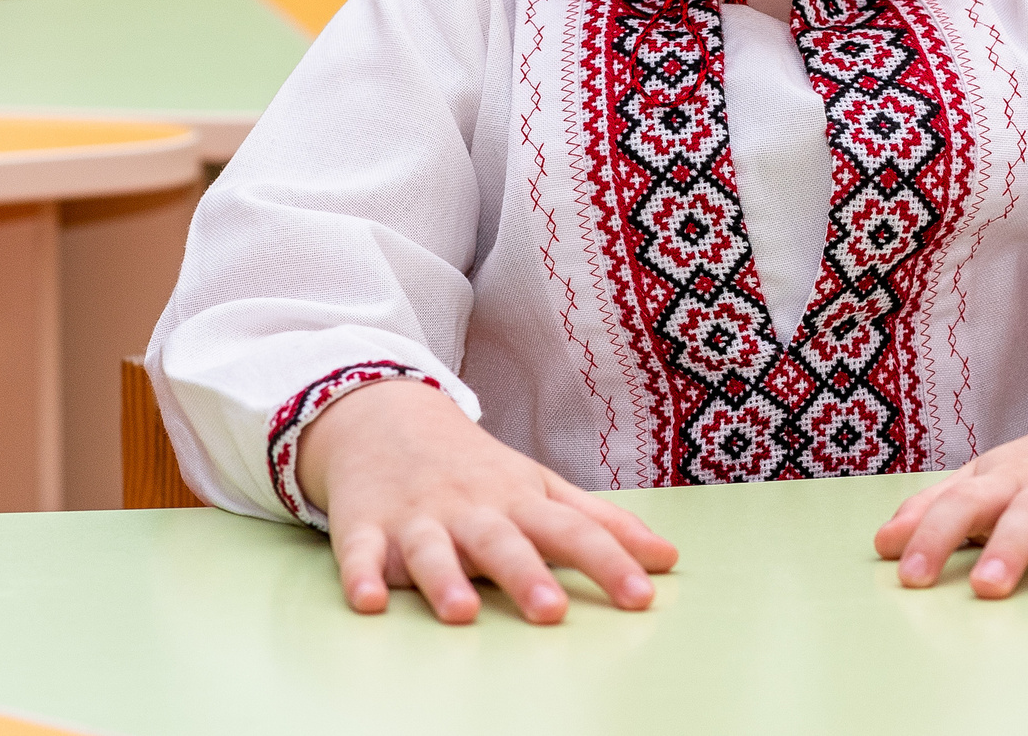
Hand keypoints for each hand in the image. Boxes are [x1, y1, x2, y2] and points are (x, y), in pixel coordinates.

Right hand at [297, 379, 678, 624]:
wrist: (384, 415)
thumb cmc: (475, 468)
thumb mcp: (539, 486)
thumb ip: (600, 524)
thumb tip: (667, 559)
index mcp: (519, 501)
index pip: (572, 532)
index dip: (608, 564)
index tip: (641, 598)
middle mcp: (470, 509)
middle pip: (502, 542)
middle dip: (525, 575)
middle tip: (552, 611)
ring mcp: (416, 517)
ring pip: (431, 550)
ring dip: (445, 580)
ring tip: (462, 612)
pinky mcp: (365, 525)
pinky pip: (360, 552)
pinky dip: (361, 575)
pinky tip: (369, 601)